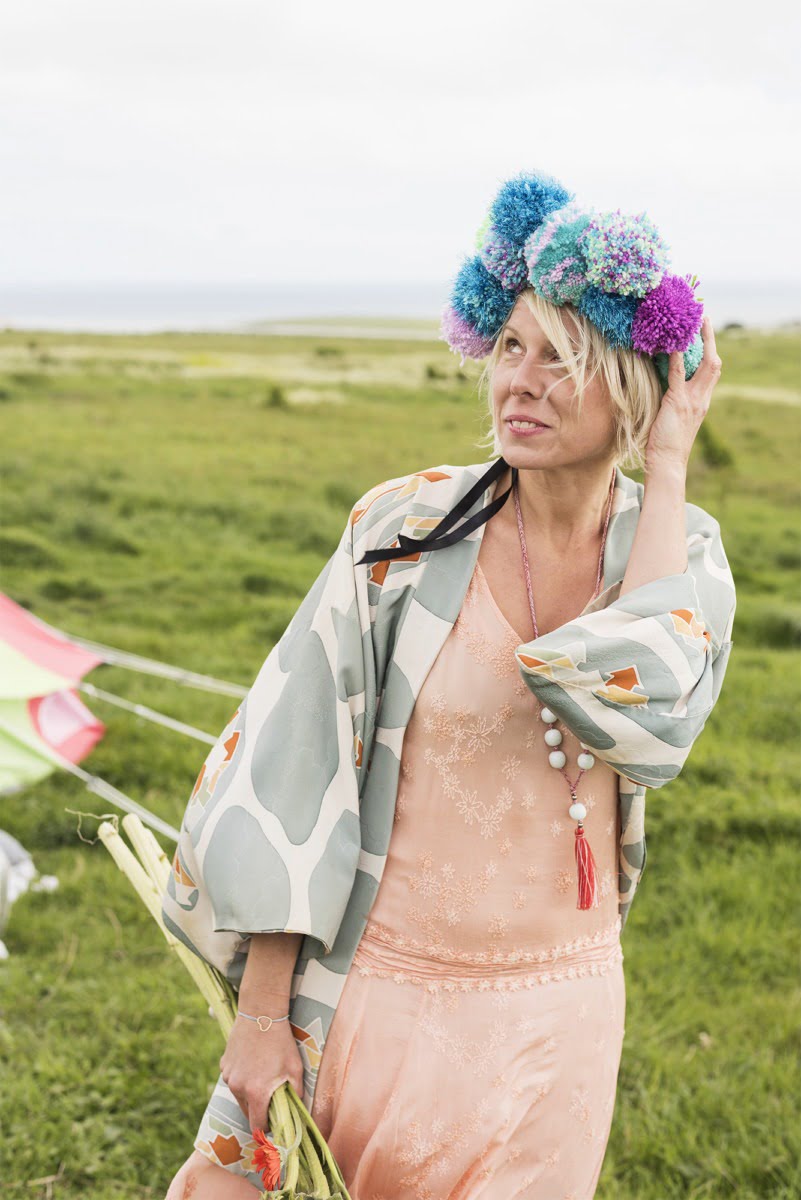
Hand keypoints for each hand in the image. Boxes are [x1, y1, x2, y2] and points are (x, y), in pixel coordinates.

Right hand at [220, 1011, 304, 1132]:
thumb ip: (296, 1094)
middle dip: (258, 1110)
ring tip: (262, 1075)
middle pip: (247, 1112)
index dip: (265, 1129)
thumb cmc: (281, 1042)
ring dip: (249, 1093)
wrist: (260, 1014)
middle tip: (271, 1097)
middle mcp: (238, 1088)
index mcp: (256, 1093)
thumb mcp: (295, 1068)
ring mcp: (228, 1076)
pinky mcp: (224, 1065)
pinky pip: (232, 1080)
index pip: (256, 1126)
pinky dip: (241, 1078)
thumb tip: (296, 1110)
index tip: (272, 1124)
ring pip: (239, 1096)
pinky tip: (253, 1063)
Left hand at [645, 315, 721, 473]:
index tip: (704, 334)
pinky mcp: (678, 403)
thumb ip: (673, 401)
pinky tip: (673, 344)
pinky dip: (677, 358)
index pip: (711, 371)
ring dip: (700, 341)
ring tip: (691, 322)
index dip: (709, 351)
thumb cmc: (665, 444)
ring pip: (705, 364)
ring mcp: (692, 400)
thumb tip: (659, 385)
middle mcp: (702, 398)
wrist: (667, 462)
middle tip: (703, 318)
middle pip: (714, 362)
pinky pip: (679, 375)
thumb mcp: (673, 418)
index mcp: (702, 401)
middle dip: (710, 339)